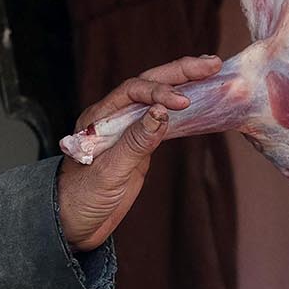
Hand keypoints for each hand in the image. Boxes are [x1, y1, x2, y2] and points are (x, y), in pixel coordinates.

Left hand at [58, 55, 221, 250]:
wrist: (76, 224)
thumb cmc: (81, 198)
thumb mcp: (109, 172)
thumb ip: (135, 142)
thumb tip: (161, 112)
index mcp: (99, 118)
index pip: (132, 90)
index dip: (159, 91)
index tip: (182, 102)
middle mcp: (113, 117)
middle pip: (148, 84)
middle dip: (179, 72)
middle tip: (211, 64)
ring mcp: (127, 130)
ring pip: (157, 99)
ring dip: (184, 84)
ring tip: (212, 71)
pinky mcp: (139, 145)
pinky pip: (163, 120)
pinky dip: (182, 110)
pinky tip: (201, 101)